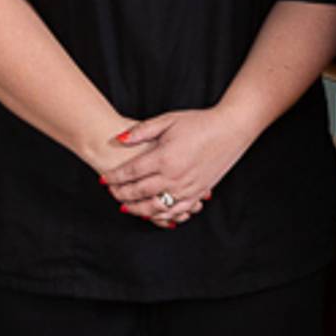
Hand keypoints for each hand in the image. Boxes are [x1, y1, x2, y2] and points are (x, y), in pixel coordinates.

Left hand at [101, 106, 251, 228]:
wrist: (230, 129)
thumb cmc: (199, 122)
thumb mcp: (168, 120)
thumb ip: (142, 131)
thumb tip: (119, 139)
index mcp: (164, 157)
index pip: (130, 172)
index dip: (114, 177)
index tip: (104, 179)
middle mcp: (174, 176)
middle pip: (139, 192)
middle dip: (121, 194)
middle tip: (111, 193)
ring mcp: (187, 187)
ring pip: (155, 207)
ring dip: (137, 209)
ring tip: (126, 206)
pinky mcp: (198, 193)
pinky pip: (176, 211)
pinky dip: (161, 215)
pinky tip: (152, 212)